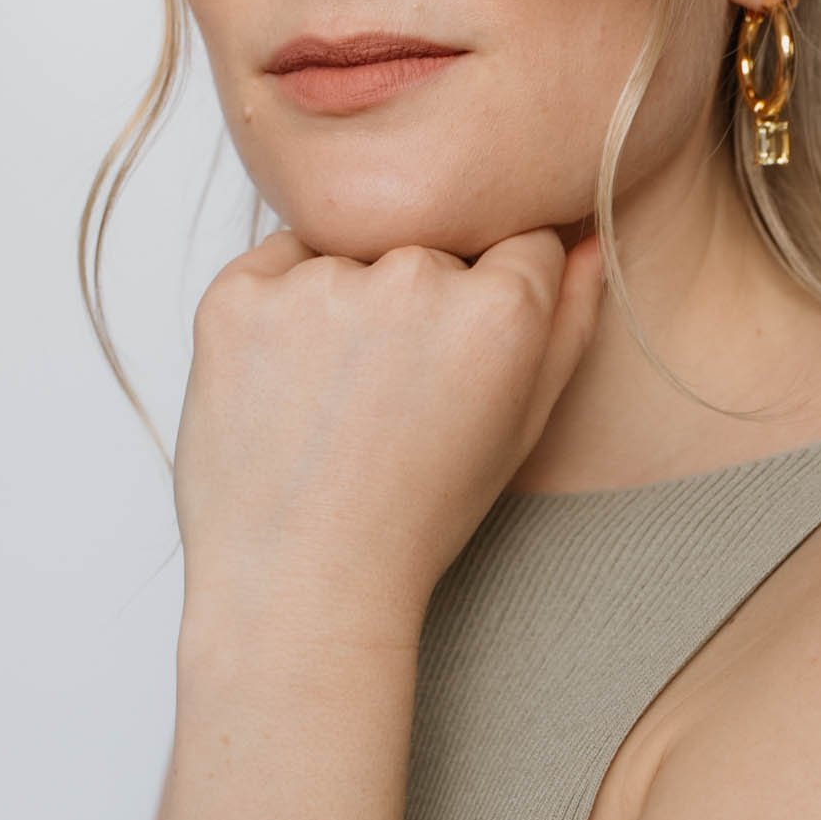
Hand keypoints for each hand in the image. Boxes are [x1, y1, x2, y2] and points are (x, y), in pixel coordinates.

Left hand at [171, 225, 608, 635]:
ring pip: (349, 249)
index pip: (517, 238)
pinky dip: (277, 310)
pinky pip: (273, 267)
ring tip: (335, 399)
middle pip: (430, 243)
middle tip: (390, 392)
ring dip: (346, 299)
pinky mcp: (237, 297)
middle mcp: (413, 279)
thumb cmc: (415, 516)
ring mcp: (319, 283)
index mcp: (500, 309)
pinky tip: (288, 388)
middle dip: (419, 297)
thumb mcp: (519, 428)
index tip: (459, 354)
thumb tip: (583, 237)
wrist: (301, 582)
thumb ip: (567, 322)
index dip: (491, 297)